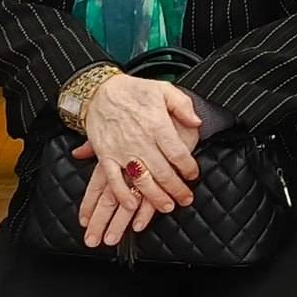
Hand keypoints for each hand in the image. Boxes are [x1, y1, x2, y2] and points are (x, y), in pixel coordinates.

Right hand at [73, 74, 202, 246]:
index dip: (188, 168)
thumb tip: (197, 122)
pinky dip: (123, 194)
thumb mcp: (163, 90)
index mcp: (157, 124)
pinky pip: (113, 180)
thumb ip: (183, 106)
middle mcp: (140, 140)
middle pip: (163, 171)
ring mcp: (121, 150)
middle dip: (177, 189)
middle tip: (185, 199)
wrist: (98, 90)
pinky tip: (133, 205)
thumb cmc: (133, 90)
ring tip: (167, 206)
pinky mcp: (105, 155)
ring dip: (155, 197)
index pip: (178, 153)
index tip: (193, 174)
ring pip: (142, 180)